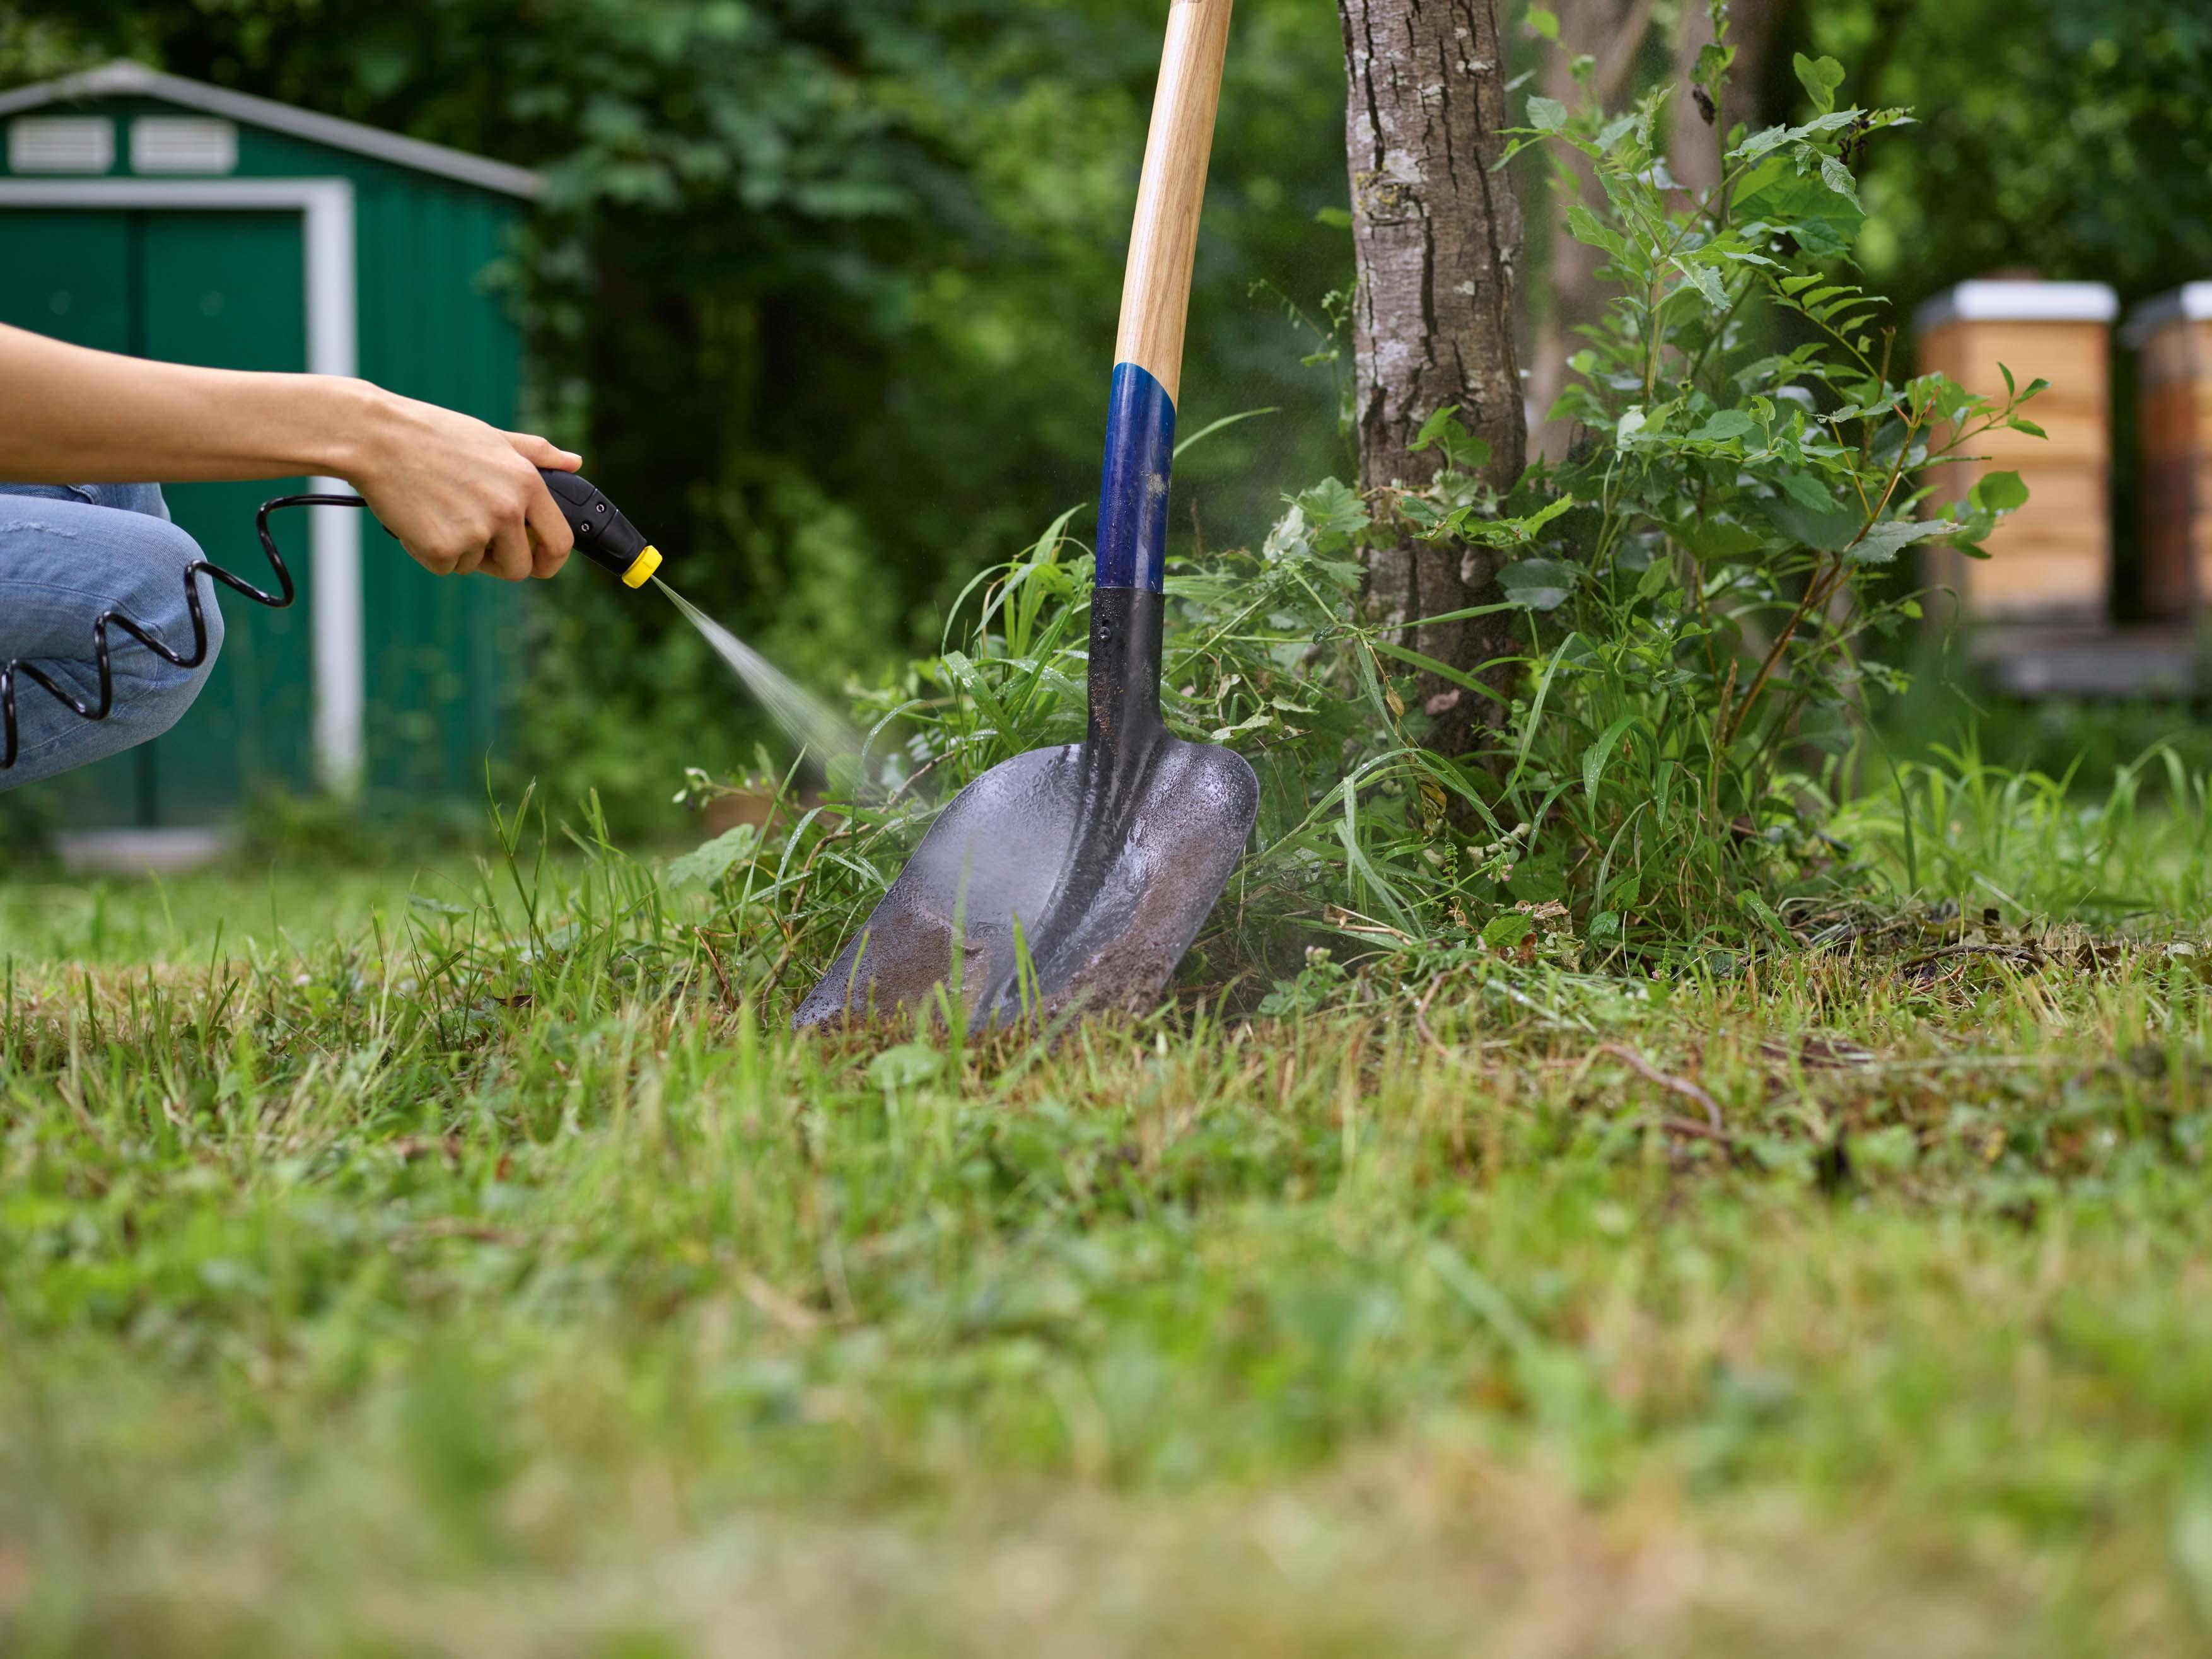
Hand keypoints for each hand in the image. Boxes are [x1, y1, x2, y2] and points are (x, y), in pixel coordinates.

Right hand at [344, 386, 580, 580]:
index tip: (539, 563)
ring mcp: (476, 532)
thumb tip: (574, 462)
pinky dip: (430, 551)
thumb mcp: (492, 437)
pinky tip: (418, 518)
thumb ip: (536, 454)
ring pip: (477, 566)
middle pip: (520, 567)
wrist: (375, 437)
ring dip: (460, 551)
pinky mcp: (443, 549)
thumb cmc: (431, 434)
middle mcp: (507, 510)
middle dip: (499, 562)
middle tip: (472, 540)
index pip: (560, 541)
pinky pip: (445, 566)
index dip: (551, 561)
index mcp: (526, 484)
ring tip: (438, 510)